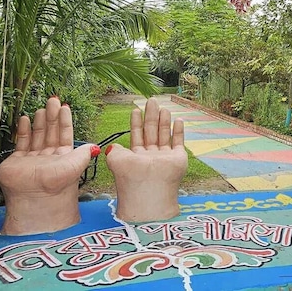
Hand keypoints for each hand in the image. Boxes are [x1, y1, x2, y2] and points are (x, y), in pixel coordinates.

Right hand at [0, 97, 94, 234]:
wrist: (36, 199)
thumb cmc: (58, 184)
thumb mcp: (76, 165)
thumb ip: (85, 153)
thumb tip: (97, 146)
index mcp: (64, 157)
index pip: (65, 134)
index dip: (65, 121)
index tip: (65, 107)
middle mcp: (49, 157)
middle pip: (51, 132)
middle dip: (52, 115)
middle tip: (53, 99)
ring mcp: (33, 158)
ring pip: (37, 135)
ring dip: (40, 121)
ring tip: (42, 108)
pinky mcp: (17, 161)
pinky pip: (21, 142)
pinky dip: (23, 130)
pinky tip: (24, 118)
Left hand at [106, 98, 186, 221]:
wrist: (148, 191)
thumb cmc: (130, 178)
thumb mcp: (115, 159)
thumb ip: (113, 150)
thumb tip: (112, 146)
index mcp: (136, 157)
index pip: (137, 135)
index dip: (136, 122)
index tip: (136, 109)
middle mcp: (150, 157)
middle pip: (151, 131)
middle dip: (151, 115)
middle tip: (151, 100)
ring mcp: (165, 158)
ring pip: (164, 135)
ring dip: (163, 120)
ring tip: (163, 107)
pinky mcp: (178, 159)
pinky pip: (179, 142)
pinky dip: (178, 131)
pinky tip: (178, 120)